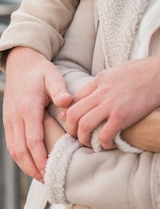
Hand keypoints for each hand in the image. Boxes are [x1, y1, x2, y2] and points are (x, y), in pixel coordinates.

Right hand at [2, 47, 71, 180]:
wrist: (21, 63)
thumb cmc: (40, 70)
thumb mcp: (52, 75)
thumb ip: (60, 90)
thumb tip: (67, 103)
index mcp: (28, 107)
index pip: (33, 139)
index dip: (40, 157)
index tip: (49, 169)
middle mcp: (16, 117)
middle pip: (21, 150)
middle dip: (33, 167)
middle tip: (48, 179)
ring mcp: (10, 120)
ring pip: (14, 150)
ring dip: (26, 165)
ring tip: (41, 176)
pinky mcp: (8, 121)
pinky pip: (12, 144)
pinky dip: (20, 157)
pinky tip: (31, 163)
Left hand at [65, 53, 159, 148]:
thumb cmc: (147, 71)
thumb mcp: (121, 70)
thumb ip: (109, 80)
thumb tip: (105, 89)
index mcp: (101, 79)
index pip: (75, 97)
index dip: (71, 112)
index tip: (76, 121)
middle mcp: (101, 91)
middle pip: (73, 113)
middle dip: (71, 129)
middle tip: (79, 136)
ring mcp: (111, 103)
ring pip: (83, 126)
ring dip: (84, 139)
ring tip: (91, 143)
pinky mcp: (122, 115)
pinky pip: (103, 135)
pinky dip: (103, 144)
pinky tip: (110, 144)